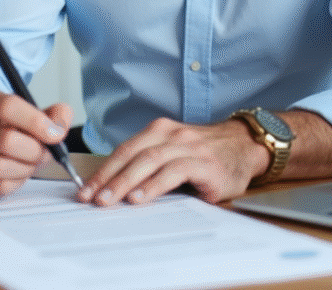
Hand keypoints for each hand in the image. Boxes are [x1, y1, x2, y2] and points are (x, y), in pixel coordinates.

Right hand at [0, 91, 73, 196]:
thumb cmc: (10, 127)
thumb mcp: (32, 113)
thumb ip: (54, 115)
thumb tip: (59, 126)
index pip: (8, 107)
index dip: (36, 121)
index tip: (54, 134)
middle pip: (6, 141)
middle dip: (35, 151)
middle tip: (45, 153)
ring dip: (26, 169)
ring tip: (32, 163)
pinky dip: (17, 182)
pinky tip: (19, 172)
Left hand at [75, 116, 270, 205]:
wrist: (246, 147)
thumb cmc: (206, 155)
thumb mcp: (174, 153)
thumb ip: (150, 165)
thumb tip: (114, 189)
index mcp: (160, 131)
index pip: (124, 150)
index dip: (102, 170)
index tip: (85, 190)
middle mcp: (172, 135)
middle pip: (132, 154)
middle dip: (108, 177)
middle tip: (91, 198)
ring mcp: (189, 147)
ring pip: (150, 161)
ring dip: (126, 181)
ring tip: (110, 200)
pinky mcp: (206, 163)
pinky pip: (175, 171)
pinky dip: (155, 184)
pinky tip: (142, 197)